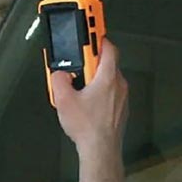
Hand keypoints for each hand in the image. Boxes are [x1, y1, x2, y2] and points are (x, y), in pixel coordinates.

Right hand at [51, 39, 128, 159]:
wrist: (101, 151)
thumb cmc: (88, 127)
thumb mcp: (64, 100)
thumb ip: (59, 80)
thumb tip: (59, 74)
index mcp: (107, 77)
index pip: (108, 48)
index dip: (98, 38)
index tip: (91, 31)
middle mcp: (119, 85)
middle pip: (107, 63)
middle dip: (92, 62)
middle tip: (78, 63)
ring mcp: (122, 99)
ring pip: (109, 80)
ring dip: (95, 79)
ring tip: (79, 87)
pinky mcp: (120, 111)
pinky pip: (111, 94)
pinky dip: (100, 93)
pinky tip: (87, 104)